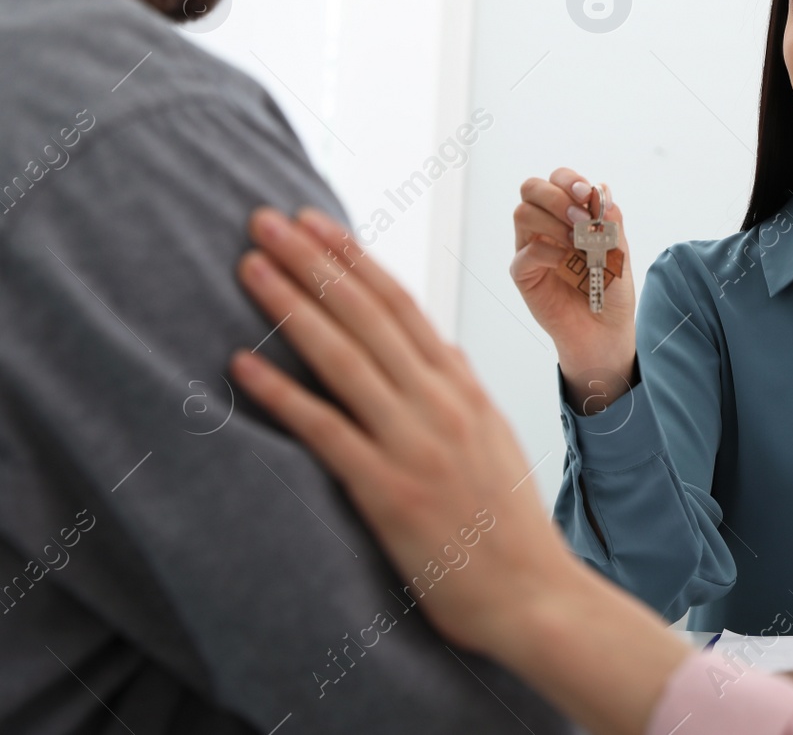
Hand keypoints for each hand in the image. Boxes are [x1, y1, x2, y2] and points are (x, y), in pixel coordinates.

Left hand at [229, 207, 690, 734]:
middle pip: (367, 315)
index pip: (401, 305)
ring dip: (291, 306)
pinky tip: (240, 364)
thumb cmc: (507, 523)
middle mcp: (440, 403)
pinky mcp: (390, 492)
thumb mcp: (494, 438)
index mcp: (463, 387)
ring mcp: (416, 444)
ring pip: (344, 358)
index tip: (314, 222)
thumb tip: (431, 347)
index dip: (353, 259)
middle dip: (312, 262)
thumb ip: (458, 391)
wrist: (534, 593)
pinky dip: (281, 393)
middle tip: (264, 219)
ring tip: (248, 267)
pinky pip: (326, 430)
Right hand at [510, 169, 637, 410]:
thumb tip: (602, 188)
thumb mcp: (620, 253)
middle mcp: (546, 226)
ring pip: (523, 213)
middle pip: (531, 188)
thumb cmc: (611, 290)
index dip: (569, 180)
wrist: (605, 331)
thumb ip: (611, 223)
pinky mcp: (524, 274)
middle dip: (555, 195)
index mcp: (568, 215)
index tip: (586, 195)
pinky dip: (549, 252)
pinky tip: (567, 265)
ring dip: (552, 221)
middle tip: (579, 218)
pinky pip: (526, 252)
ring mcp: (531, 248)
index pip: (557, 180)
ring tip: (576, 242)